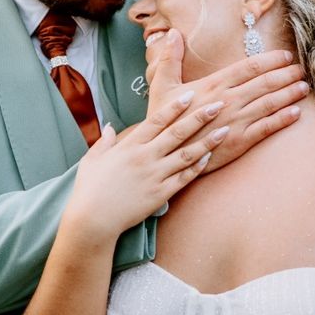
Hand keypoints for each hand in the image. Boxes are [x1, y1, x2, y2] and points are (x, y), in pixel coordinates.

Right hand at [64, 90, 229, 240]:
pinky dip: (198, 167)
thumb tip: (110, 127)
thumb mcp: (92, 160)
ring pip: (187, 154)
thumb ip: (103, 142)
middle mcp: (145, 157)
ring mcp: (155, 175)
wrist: (92, 220)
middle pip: (178, 132)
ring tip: (225, 129)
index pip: (157, 120)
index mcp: (129, 146)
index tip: (190, 94)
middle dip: (199, 117)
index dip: (175, 106)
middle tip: (218, 104)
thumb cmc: (89, 190)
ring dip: (208, 141)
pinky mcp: (160, 194)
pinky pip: (184, 178)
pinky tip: (210, 157)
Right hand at [146, 29, 307, 171]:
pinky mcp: (239, 142)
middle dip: (286, 74)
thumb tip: (171, 33)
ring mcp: (235, 121)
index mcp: (213, 85)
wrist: (165, 156)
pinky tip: (296, 113)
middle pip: (264, 83)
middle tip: (301, 69)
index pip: (248, 67)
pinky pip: (266, 128)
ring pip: (269, 103)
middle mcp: (228, 100)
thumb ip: (170, 59)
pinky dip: (283, 119)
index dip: (270, 60)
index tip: (286, 56)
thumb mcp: (162, 87)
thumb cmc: (163, 121)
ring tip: (304, 87)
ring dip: (289, 94)